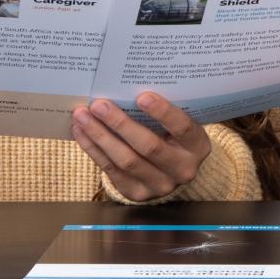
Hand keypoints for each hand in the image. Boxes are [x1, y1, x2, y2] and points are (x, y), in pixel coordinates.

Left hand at [73, 93, 212, 200]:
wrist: (172, 169)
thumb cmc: (172, 135)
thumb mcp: (178, 124)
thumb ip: (162, 111)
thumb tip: (126, 85)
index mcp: (197, 146)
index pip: (183, 128)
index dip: (163, 112)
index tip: (142, 96)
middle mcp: (182, 169)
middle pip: (148, 146)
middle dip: (120, 123)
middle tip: (98, 104)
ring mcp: (160, 185)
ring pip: (125, 160)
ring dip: (100, 136)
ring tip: (82, 116)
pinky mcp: (137, 193)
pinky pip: (111, 170)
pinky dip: (93, 149)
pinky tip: (82, 132)